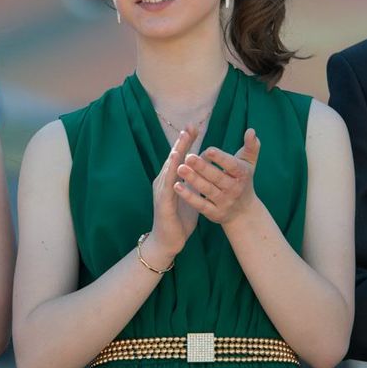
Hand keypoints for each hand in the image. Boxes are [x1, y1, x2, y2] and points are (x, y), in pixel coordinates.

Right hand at [147, 127, 199, 266]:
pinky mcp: (162, 202)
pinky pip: (168, 185)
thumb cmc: (179, 219)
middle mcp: (164, 181)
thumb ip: (194, 181)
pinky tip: (177, 164)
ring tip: (183, 139)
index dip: (186, 142)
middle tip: (189, 126)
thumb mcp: (190, 196)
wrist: (168, 241)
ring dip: (176, 152)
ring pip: (169, 167)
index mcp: (171, 179)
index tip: (194, 127)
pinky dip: (172, 173)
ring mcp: (161, 190)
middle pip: (173, 157)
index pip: (179, 156)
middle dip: (181, 141)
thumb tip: (204, 168)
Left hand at [174, 127, 260, 225]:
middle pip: (217, 178)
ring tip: (180, 168)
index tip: (208, 150)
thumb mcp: (249, 163)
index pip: (232, 165)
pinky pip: (200, 205)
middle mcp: (234, 189)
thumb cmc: (243, 180)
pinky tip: (176, 186)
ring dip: (193, 180)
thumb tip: (251, 130)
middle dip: (202, 168)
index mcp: (242, 175)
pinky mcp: (214, 213)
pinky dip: (189, 197)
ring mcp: (224, 202)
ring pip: (207, 190)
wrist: (244, 212)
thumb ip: (251, 146)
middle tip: (188, 156)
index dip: (220, 158)